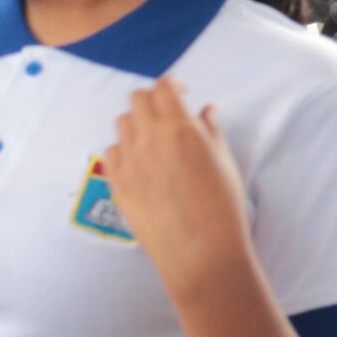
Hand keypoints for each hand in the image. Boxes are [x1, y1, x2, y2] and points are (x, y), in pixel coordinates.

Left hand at [102, 77, 248, 293]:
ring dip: (137, 123)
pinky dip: (124, 149)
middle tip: (167, 113)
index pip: (164, 87)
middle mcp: (148, 139)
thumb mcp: (224, 162)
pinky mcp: (116, 182)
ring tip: (153, 139)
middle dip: (153, 100)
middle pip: (138, 99)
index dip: (171, 84)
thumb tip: (204, 110)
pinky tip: (140, 162)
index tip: (180, 90)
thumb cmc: (222, 207)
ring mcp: (128, 160)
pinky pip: (112, 151)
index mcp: (179, 128)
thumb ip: (211, 131)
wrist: (199, 251)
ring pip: (122, 122)